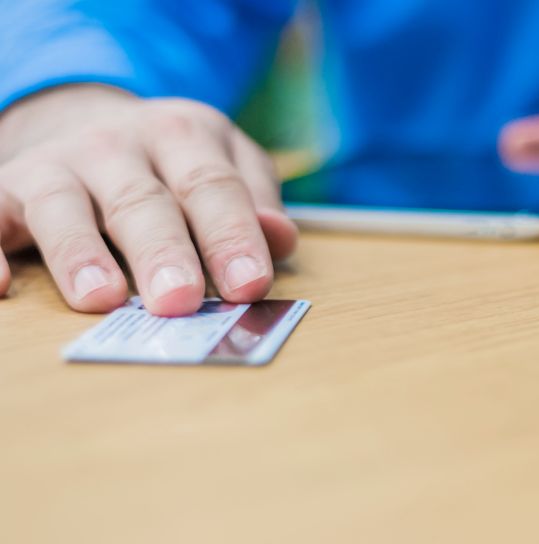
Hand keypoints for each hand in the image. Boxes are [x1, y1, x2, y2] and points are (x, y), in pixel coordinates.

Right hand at [0, 85, 297, 315]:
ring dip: (80, 253)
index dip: (232, 236)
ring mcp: (58, 165)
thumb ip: (254, 202)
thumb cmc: (175, 165)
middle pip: (142, 199)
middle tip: (181, 300)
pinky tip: (0, 285)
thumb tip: (280, 238)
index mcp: (183, 136)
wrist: (91, 126)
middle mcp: (117, 145)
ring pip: (63, 205)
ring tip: (102, 299)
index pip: (213, 187)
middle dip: (163, 250)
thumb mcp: (225, 166)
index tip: (250, 284)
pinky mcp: (7, 189)